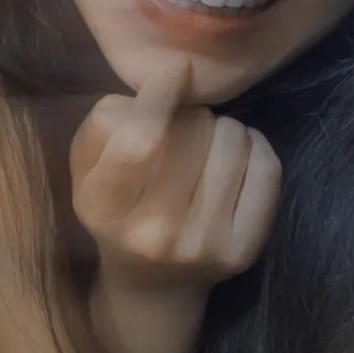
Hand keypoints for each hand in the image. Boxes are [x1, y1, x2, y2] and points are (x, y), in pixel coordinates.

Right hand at [69, 54, 281, 290]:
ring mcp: (204, 245)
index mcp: (103, 208)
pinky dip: (254, 144)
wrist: (153, 284)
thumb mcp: (87, 170)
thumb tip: (160, 85)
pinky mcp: (244, 249)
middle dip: (190, 115)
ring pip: (231, 142)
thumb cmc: (118, 209)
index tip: (176, 67)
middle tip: (183, 129)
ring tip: (208, 141)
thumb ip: (105, 123)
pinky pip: (266, 167)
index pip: (139, 140)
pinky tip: (238, 152)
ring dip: (222, 126)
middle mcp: (154, 233)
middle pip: (191, 133)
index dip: (161, 95)